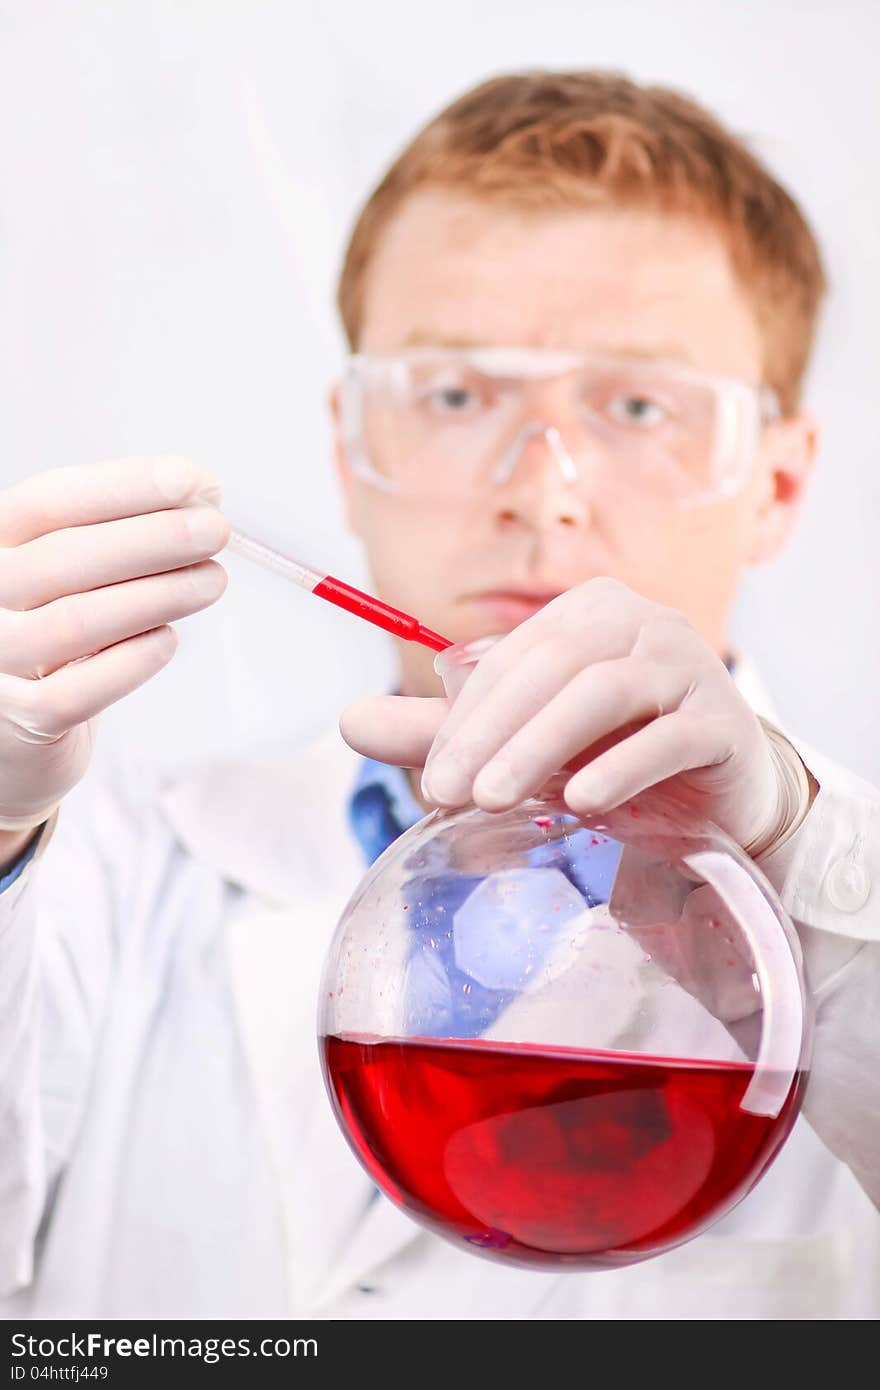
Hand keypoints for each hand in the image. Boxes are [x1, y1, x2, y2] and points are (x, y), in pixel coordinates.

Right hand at [0, 457, 229, 833]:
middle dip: (153, 538)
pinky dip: (131, 662)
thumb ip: (122, 533)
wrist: (13, 732)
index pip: (48, 501)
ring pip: (76, 621)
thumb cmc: (54, 633)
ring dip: (158, 595)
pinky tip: (168, 640)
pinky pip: (76, 692)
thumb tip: (200, 495)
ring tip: (212, 580)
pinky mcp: (20, 722)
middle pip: (65, 557)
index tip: (192, 481)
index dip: (124, 487)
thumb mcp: (71, 572)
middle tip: (215, 530)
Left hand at [340, 577, 804, 854]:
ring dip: (542, 746)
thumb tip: (347, 722)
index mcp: (587, 611)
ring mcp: (690, 666)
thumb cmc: (615, 756)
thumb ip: (444, 733)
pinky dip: (621, 767)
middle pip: (553, 666)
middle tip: (446, 794)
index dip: (464, 718)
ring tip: (494, 799)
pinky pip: (669, 736)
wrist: (721, 792)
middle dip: (491, 733)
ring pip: (604, 691)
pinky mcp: (725, 722)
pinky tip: (583, 802)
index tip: (430, 780)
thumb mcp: (526, 745)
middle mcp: (641, 622)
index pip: (512, 658)